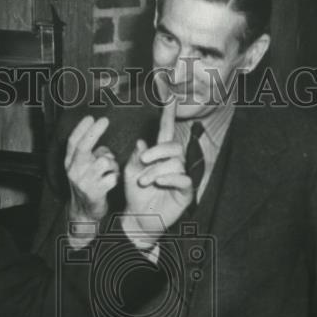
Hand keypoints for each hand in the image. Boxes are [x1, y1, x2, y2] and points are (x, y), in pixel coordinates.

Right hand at [65, 115, 118, 227]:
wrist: (84, 212)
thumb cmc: (87, 185)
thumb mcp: (82, 168)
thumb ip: (90, 155)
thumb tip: (103, 145)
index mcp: (69, 163)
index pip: (73, 142)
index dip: (81, 129)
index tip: (91, 117)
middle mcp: (74, 171)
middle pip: (83, 147)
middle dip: (94, 132)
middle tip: (104, 120)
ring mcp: (84, 182)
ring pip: (104, 162)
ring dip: (112, 164)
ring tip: (111, 171)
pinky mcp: (95, 193)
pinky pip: (112, 177)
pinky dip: (116, 177)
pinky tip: (113, 182)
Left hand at [122, 98, 193, 245]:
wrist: (138, 218)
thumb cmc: (134, 195)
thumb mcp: (130, 173)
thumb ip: (136, 157)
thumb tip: (142, 143)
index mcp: (159, 155)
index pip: (166, 131)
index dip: (168, 116)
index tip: (170, 98)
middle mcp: (173, 163)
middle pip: (174, 146)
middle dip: (158, 151)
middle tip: (143, 160)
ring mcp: (181, 176)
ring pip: (175, 163)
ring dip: (156, 171)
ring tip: (143, 182)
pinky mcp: (185, 192)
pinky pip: (183, 179)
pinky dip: (170, 178)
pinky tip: (159, 182)